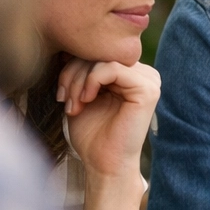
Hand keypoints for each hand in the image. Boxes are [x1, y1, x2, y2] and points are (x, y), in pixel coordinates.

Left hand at [59, 58, 160, 184]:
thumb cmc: (92, 133)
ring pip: (103, 60)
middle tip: (63, 99)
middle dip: (72, 74)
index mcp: (131, 73)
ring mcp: (149, 80)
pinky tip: (86, 100)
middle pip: (99, 53)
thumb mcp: (80, 94)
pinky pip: (112, 69)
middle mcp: (143, 73)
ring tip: (73, 104)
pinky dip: (91, 81)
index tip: (60, 93)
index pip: (97, 52)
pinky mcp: (148, 89)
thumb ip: (80, 70)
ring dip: (78, 80)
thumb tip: (66, 46)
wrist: (104, 163)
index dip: (72, 67)